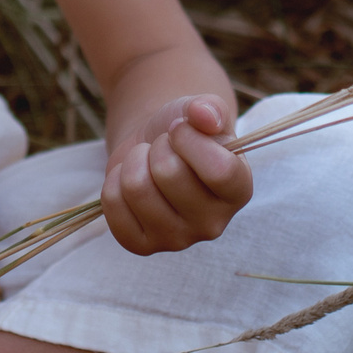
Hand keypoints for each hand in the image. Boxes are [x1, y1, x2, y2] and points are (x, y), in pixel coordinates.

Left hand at [101, 95, 252, 254]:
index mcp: (239, 191)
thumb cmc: (185, 131)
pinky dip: (114, 181)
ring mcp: (177, 240)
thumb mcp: (200, 111)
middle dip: (158, 147)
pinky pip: (112, 205)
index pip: (218, 171)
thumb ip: (209, 107)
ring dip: (135, 161)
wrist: (155, 150)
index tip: (180, 127)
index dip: (190, 140)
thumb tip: (203, 115)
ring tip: (146, 161)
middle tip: (162, 147)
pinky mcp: (142, 245)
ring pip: (136, 188)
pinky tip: (130, 181)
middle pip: (169, 174)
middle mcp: (214, 224)